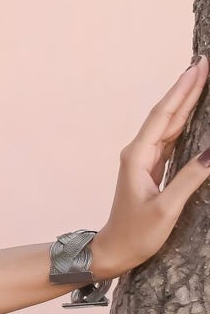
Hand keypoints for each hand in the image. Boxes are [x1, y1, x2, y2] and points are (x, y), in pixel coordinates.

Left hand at [92, 56, 209, 279]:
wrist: (114, 251)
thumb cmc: (136, 234)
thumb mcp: (165, 210)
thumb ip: (189, 180)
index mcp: (138, 156)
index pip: (164, 115)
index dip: (182, 90)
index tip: (198, 68)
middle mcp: (139, 152)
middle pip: (166, 113)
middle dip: (186, 87)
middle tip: (204, 62)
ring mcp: (144, 159)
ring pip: (168, 123)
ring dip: (185, 101)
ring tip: (201, 79)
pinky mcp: (151, 168)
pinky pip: (170, 138)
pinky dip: (184, 121)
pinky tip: (193, 112)